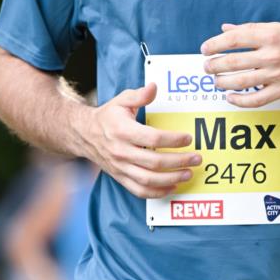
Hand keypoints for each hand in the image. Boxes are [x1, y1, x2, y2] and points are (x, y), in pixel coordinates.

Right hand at [85, 83, 200, 198]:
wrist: (84, 135)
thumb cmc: (107, 117)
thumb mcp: (121, 101)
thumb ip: (139, 95)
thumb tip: (154, 87)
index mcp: (122, 131)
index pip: (153, 138)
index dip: (173, 140)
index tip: (188, 138)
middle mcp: (121, 151)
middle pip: (154, 162)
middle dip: (179, 161)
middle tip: (196, 158)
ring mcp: (120, 167)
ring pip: (149, 179)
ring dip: (172, 179)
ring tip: (188, 173)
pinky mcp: (120, 177)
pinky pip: (139, 190)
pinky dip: (157, 192)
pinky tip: (172, 186)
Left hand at [200, 22, 279, 106]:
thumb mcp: (279, 27)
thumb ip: (250, 29)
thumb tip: (225, 29)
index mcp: (270, 34)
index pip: (234, 39)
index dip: (215, 44)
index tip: (205, 49)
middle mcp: (272, 54)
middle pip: (233, 62)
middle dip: (214, 65)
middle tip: (208, 67)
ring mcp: (277, 74)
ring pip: (240, 82)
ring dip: (222, 82)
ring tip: (216, 80)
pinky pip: (255, 100)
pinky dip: (239, 100)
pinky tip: (230, 97)